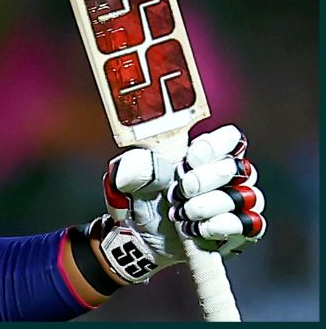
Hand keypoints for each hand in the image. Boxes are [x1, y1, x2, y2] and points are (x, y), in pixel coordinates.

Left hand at [94, 125, 265, 283]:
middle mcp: (227, 176)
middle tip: (182, 190)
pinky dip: (222, 226)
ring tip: (183, 213)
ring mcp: (237, 203)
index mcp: (203, 155)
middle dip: (207, 179)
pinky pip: (249, 225)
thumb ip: (134, 167)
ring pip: (244, 196)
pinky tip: (198, 229)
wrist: (140, 238)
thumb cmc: (141, 200)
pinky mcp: (241, 231)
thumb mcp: (127, 180)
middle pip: (238, 167)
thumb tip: (146, 163)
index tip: (190, 159)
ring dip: (210, 205)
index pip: (230, 139)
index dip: (215, 147)